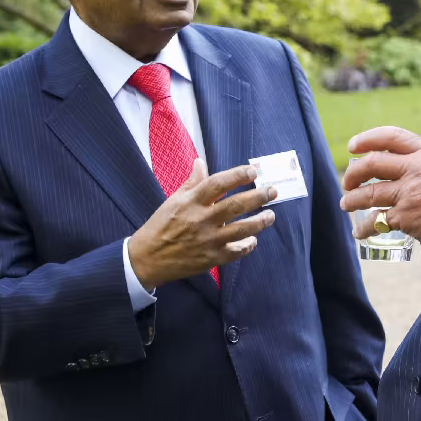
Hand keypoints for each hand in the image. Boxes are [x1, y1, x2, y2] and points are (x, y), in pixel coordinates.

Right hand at [128, 159, 275, 287]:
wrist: (147, 258)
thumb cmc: (161, 225)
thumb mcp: (173, 200)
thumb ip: (191, 183)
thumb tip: (200, 162)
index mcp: (191, 202)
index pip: (218, 183)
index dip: (237, 175)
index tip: (253, 171)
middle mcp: (201, 219)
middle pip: (236, 205)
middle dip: (258, 197)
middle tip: (272, 191)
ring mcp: (208, 240)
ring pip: (241, 230)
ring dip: (259, 222)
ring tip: (271, 216)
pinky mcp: (211, 258)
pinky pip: (235, 251)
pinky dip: (247, 245)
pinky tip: (253, 240)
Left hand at [339, 127, 420, 257]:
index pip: (391, 137)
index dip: (368, 139)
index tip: (353, 146)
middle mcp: (415, 170)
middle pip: (372, 163)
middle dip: (354, 172)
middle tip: (348, 182)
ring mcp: (409, 193)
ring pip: (369, 193)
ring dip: (353, 199)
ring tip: (346, 204)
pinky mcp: (407, 217)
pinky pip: (377, 220)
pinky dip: (365, 227)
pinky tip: (360, 232)